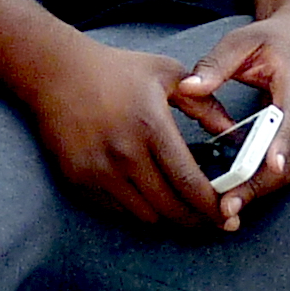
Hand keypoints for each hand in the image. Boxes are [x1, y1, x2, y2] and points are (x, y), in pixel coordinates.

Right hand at [26, 32, 234, 230]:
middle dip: (195, 219)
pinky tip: (148, 194)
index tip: (226, 216)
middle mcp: (125, 154)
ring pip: (144, 216)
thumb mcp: (167, 74)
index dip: (210, 205)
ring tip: (181, 206)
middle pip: (168, 207)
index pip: (187, 181)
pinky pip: (117, 211)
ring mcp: (99, 171)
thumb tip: (230, 129)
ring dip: (166, 216)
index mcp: (151, 125)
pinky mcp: (79, 181)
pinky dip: (137, 209)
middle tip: (210, 220)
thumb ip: (204, 103)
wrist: (59, 72)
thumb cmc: (118, 70)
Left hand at [176, 13, 289, 230]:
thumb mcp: (243, 40)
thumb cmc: (273, 40)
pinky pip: (288, 168)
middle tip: (228, 203)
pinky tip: (239, 197)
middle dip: (261, 182)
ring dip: (262, 190)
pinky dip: (266, 185)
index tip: (271, 165)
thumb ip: (216, 63)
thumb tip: (187, 88)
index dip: (282, 141)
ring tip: (228, 208)